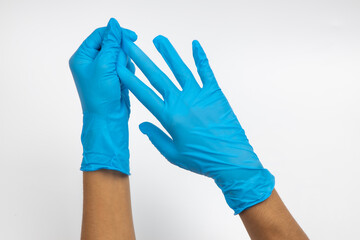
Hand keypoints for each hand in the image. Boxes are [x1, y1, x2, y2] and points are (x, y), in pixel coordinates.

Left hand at [69, 18, 135, 173]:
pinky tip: (123, 83)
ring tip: (120, 78)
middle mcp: (91, 63)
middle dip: (120, 54)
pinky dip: (127, 73)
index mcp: (82, 57)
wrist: (108, 120)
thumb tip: (114, 24)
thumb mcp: (105, 66)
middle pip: (112, 45)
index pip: (100, 35)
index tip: (131, 37)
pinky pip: (125, 67)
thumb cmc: (100, 97)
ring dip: (124, 65)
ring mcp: (103, 71)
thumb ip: (111, 44)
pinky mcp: (113, 79)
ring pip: (120, 56)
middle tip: (121, 67)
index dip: (115, 34)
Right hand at [117, 36, 274, 213]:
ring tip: (158, 39)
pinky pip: (206, 71)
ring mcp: (199, 95)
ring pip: (180, 68)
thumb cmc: (202, 159)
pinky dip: (200, 57)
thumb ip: (156, 137)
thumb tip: (142, 125)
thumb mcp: (173, 154)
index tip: (120, 68)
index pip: (144, 94)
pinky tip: (195, 44)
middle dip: (142, 59)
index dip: (130, 79)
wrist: (230, 159)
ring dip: (168, 53)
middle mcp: (181, 101)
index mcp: (169, 116)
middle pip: (157, 76)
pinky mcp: (215, 93)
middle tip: (131, 46)